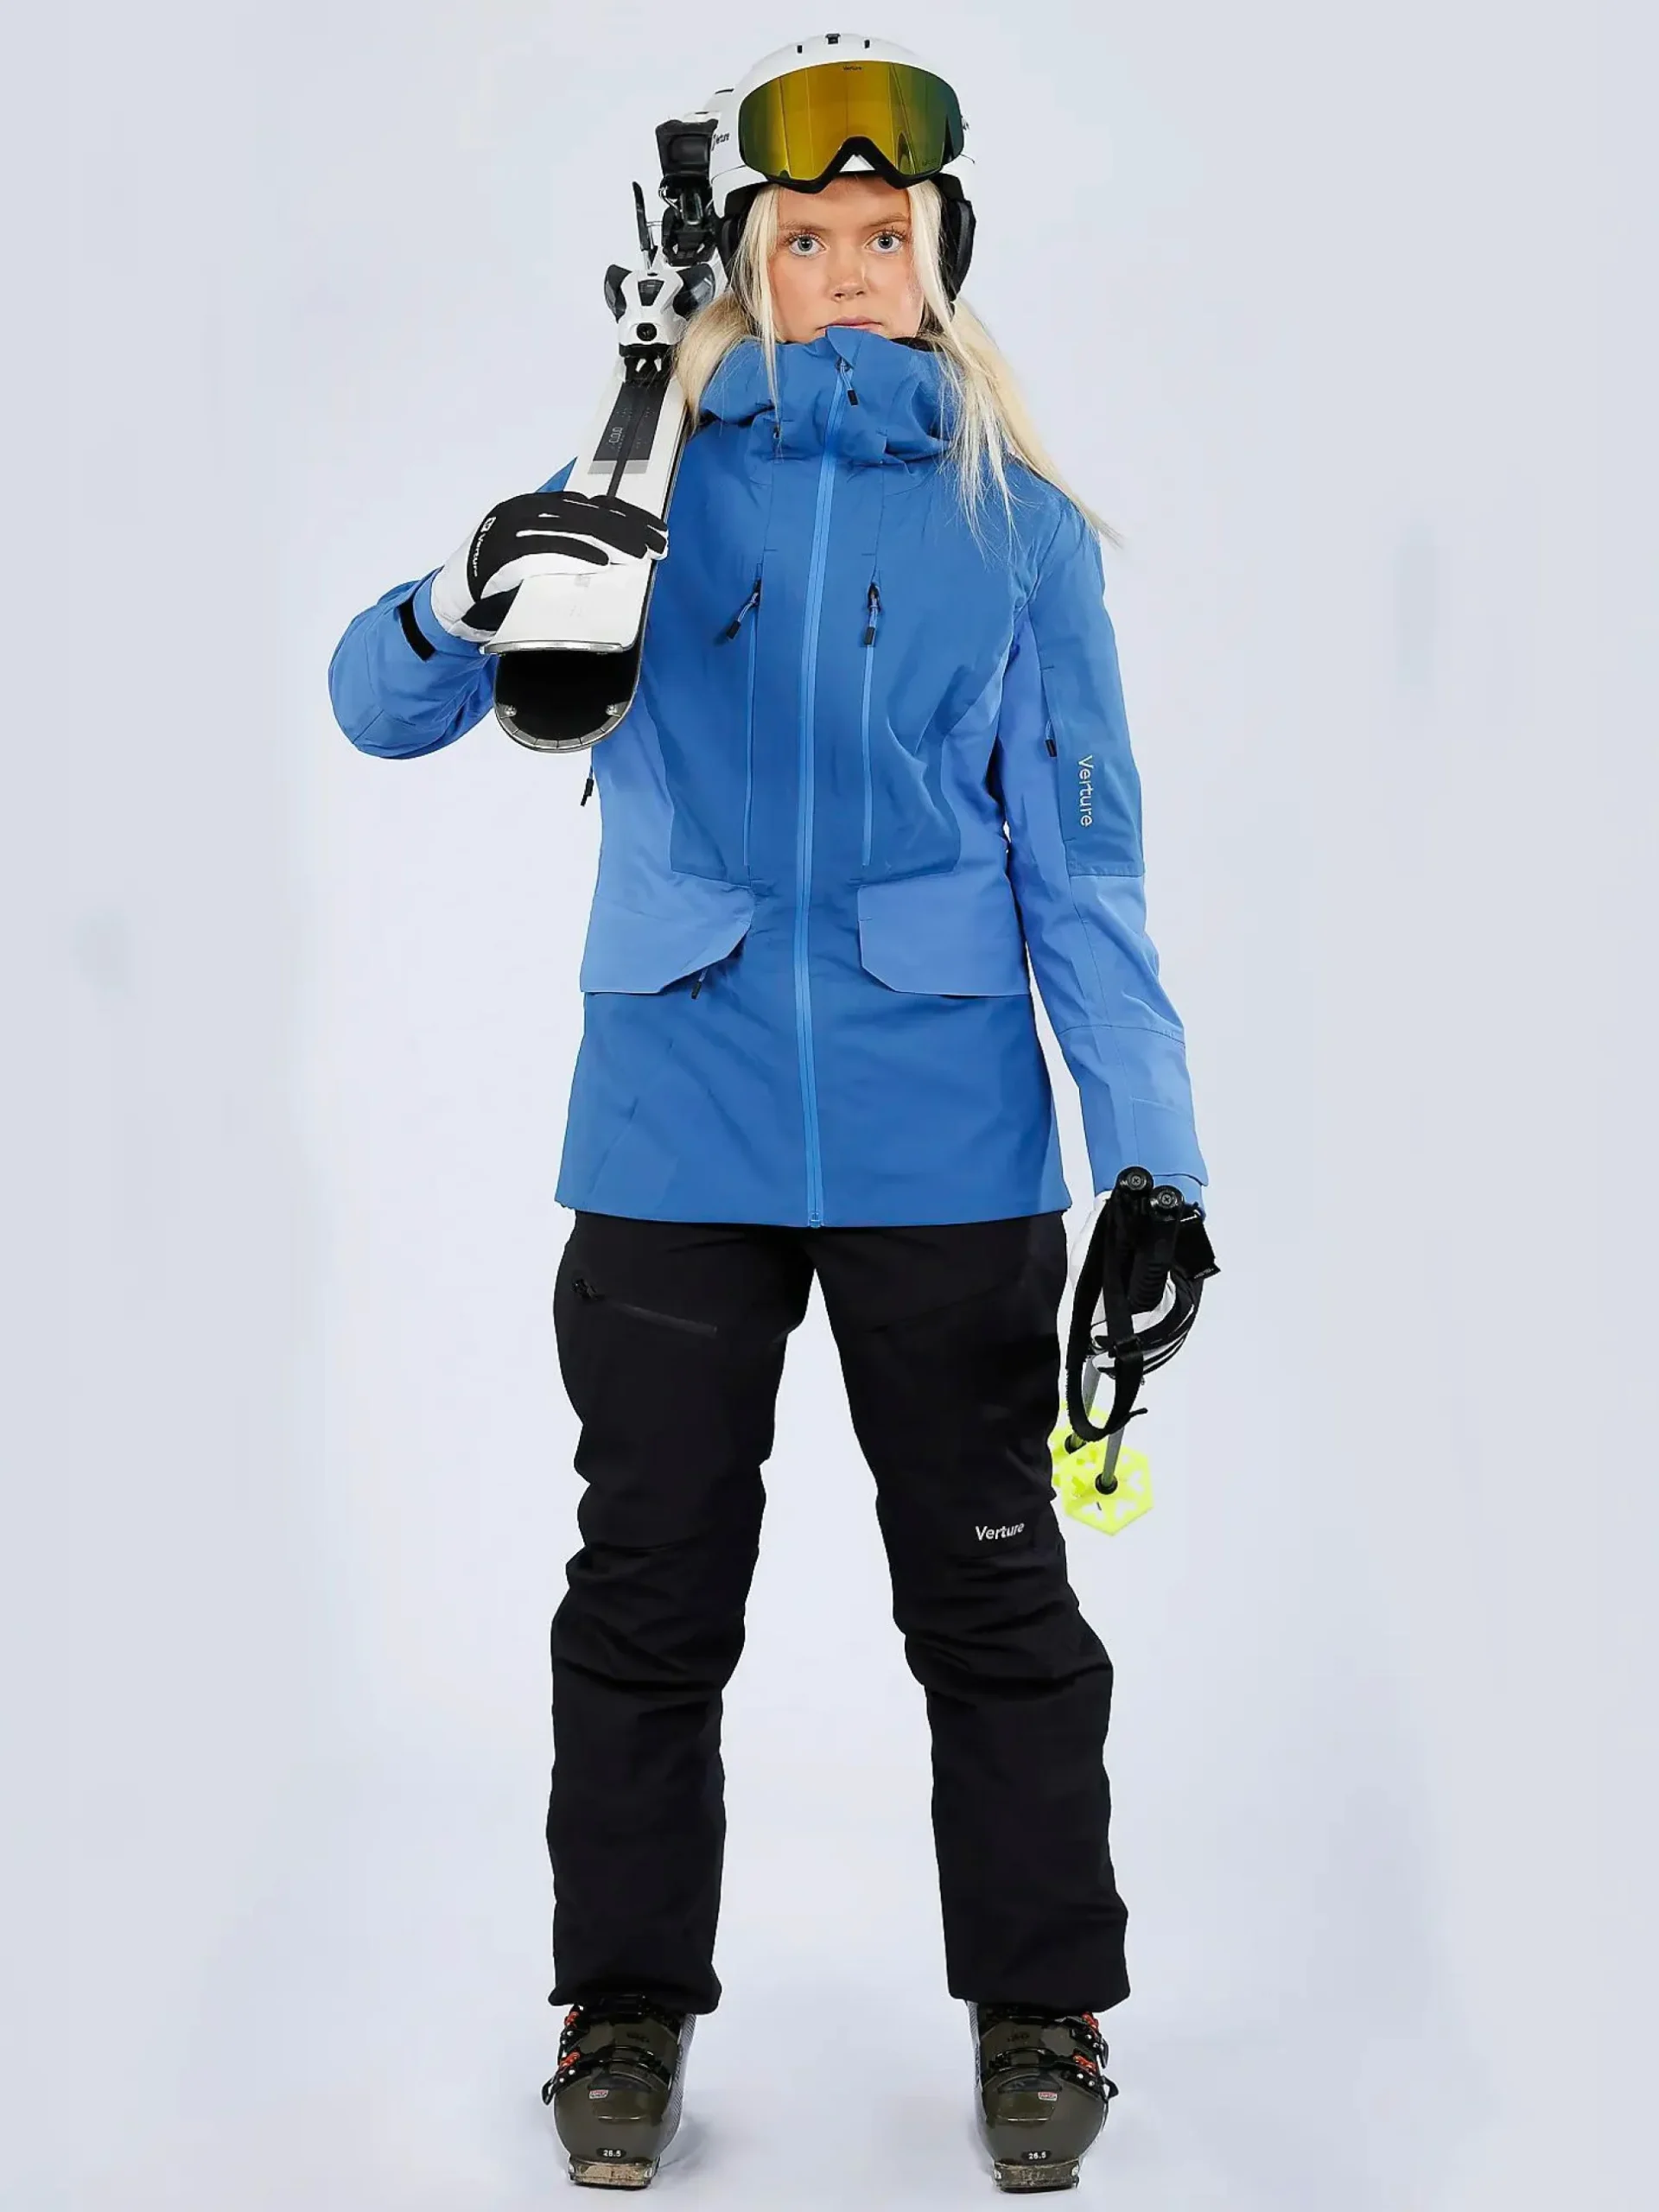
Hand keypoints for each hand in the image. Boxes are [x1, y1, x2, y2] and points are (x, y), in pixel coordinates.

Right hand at [429, 491, 668, 642]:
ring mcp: (510, 529)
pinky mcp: (500, 553)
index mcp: (537, 507)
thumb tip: (616, 554)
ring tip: (638, 553)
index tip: (657, 529)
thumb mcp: (540, 559)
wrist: (452, 606)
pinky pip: (543, 549)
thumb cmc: (502, 587)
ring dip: (608, 539)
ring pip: (569, 526)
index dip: (627, 514)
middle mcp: (524, 510)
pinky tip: (599, 562)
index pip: (591, 504)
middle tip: (658, 544)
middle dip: (626, 527)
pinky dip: (573, 554)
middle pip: (586, 513)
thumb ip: (569, 550)